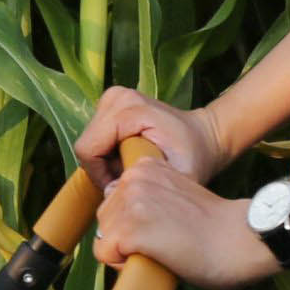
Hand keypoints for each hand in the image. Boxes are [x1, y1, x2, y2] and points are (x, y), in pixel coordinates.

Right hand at [75, 86, 221, 185]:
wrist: (203, 136)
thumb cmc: (194, 157)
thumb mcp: (178, 176)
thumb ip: (148, 185)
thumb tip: (111, 193)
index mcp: (129, 110)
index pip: (88, 148)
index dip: (100, 175)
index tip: (123, 184)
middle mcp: (117, 97)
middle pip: (87, 144)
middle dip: (103, 168)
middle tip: (131, 175)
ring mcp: (113, 97)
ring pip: (89, 141)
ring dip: (105, 161)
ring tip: (132, 165)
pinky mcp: (111, 101)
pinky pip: (95, 136)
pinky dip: (107, 152)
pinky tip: (128, 155)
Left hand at [92, 160, 279, 289]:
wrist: (243, 237)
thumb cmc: (217, 226)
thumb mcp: (177, 195)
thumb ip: (150, 198)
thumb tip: (126, 221)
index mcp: (145, 167)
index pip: (115, 200)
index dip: (132, 223)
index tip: (160, 231)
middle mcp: (133, 179)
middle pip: (105, 218)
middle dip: (124, 237)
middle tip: (161, 245)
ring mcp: (131, 203)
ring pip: (103, 236)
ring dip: (124, 252)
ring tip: (160, 252)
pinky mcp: (131, 229)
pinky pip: (105, 254)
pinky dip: (123, 266)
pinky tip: (154, 260)